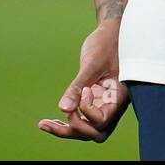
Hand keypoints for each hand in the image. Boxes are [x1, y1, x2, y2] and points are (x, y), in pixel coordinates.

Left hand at [38, 21, 130, 141]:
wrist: (111, 31)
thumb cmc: (107, 43)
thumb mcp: (91, 63)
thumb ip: (77, 86)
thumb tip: (63, 109)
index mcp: (119, 96)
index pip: (102, 121)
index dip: (88, 112)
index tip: (83, 90)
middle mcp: (113, 104)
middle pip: (95, 132)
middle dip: (74, 130)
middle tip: (52, 121)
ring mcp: (104, 104)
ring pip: (88, 130)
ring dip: (67, 130)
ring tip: (44, 124)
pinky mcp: (94, 101)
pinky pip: (82, 119)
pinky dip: (66, 122)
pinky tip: (50, 120)